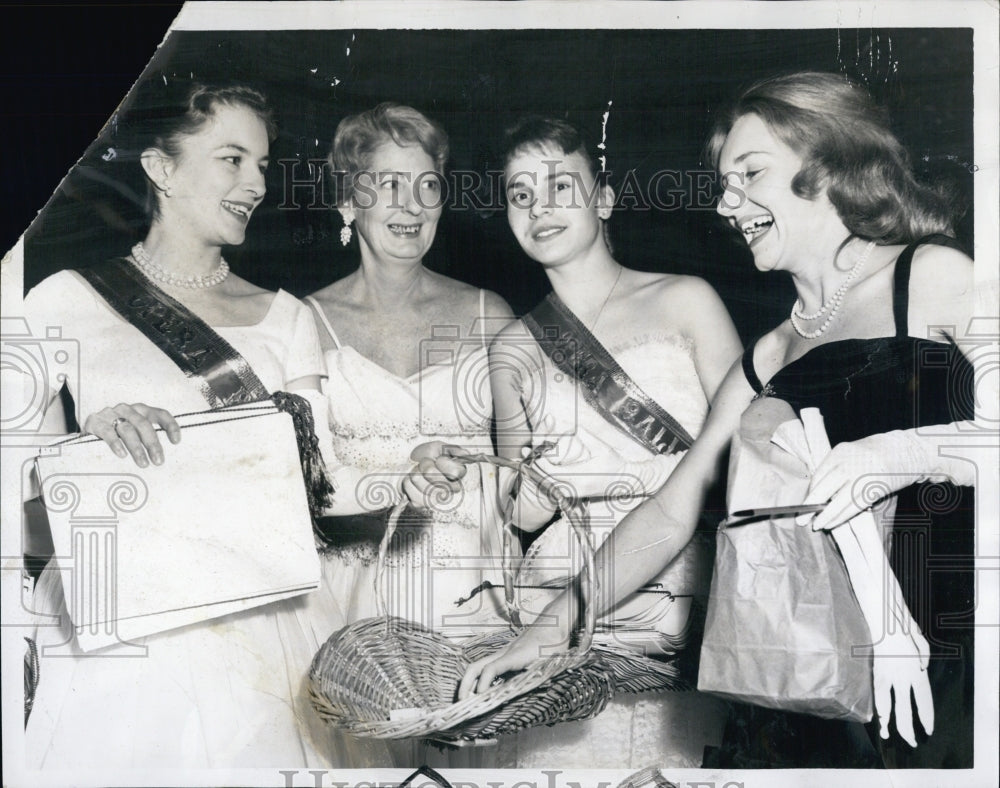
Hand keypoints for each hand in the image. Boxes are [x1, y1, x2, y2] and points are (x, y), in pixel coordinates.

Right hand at [82, 403, 179, 466]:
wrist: (86, 435)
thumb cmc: (115, 437)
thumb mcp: (133, 435)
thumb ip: (146, 439)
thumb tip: (162, 458)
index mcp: (140, 410)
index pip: (159, 414)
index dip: (170, 426)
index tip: (176, 442)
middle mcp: (126, 409)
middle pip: (143, 424)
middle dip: (153, 443)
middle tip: (158, 461)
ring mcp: (109, 414)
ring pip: (127, 429)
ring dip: (137, 448)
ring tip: (143, 464)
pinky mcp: (94, 422)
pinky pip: (107, 432)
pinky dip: (116, 444)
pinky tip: (122, 455)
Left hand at [401, 441, 470, 508]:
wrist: (406, 465)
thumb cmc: (423, 457)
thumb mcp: (438, 448)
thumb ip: (453, 449)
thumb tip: (466, 453)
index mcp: (456, 477)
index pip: (455, 472)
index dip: (443, 463)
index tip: (437, 459)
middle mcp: (448, 491)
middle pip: (438, 479)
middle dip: (426, 466)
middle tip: (424, 463)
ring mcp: (435, 499)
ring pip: (423, 485)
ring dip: (416, 474)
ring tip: (417, 471)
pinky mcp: (421, 504)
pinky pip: (413, 493)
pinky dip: (408, 483)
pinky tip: (411, 480)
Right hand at [458, 605, 572, 698]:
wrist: (553, 624)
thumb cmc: (552, 644)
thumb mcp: (548, 663)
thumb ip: (537, 677)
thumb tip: (528, 695)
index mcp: (514, 657)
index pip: (492, 669)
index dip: (483, 683)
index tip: (480, 697)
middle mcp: (504, 655)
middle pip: (476, 666)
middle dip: (465, 684)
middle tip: (461, 702)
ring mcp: (503, 654)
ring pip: (479, 666)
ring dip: (469, 682)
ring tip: (467, 700)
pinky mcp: (507, 656)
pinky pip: (488, 667)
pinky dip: (480, 679)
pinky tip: (482, 691)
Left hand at [533, 424, 673, 499]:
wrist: (625, 481)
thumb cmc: (614, 462)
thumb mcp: (601, 446)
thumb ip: (584, 435)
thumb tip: (569, 425)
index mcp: (580, 476)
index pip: (551, 472)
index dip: (539, 462)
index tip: (533, 451)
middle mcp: (575, 488)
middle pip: (546, 479)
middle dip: (534, 466)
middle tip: (525, 453)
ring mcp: (574, 493)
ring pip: (548, 485)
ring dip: (539, 472)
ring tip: (530, 458)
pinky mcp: (574, 495)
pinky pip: (555, 488)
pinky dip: (546, 478)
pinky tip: (541, 468)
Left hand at [803, 430, 937, 530]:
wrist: (906, 450)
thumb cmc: (873, 455)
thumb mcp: (850, 454)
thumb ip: (835, 469)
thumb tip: (818, 492)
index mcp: (839, 452)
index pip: (818, 476)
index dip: (810, 493)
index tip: (803, 505)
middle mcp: (849, 464)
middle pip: (824, 489)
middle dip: (810, 506)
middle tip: (800, 520)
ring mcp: (862, 477)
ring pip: (838, 501)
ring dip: (826, 516)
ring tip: (817, 526)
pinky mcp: (875, 489)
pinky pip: (853, 507)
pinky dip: (841, 517)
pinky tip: (832, 524)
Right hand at [872, 628, 933, 746]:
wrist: (882, 615)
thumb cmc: (902, 624)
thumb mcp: (921, 641)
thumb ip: (924, 657)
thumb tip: (922, 668)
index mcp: (917, 670)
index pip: (924, 700)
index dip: (926, 717)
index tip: (928, 729)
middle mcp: (903, 675)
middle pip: (906, 708)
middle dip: (908, 728)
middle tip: (913, 741)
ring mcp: (887, 673)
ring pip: (888, 703)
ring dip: (889, 722)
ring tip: (888, 735)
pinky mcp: (875, 669)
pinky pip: (877, 691)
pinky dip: (878, 706)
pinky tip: (877, 716)